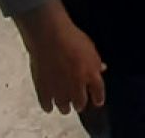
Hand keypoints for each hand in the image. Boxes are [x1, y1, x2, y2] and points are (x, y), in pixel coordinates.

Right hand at [15, 0, 105, 115]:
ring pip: (64, 107)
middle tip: (79, 102)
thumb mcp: (91, 48)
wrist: (50, 36)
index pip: (99, 93)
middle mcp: (77, 85)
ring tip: (65, 106)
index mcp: (91, 75)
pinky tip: (49, 104)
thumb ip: (96, 62)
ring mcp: (59, 89)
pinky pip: (47, 105)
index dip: (98, 98)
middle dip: (80, 103)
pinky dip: (49, 106)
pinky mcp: (44, 90)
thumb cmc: (71, 39)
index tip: (97, 101)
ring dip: (65, 106)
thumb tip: (101, 69)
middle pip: (80, 103)